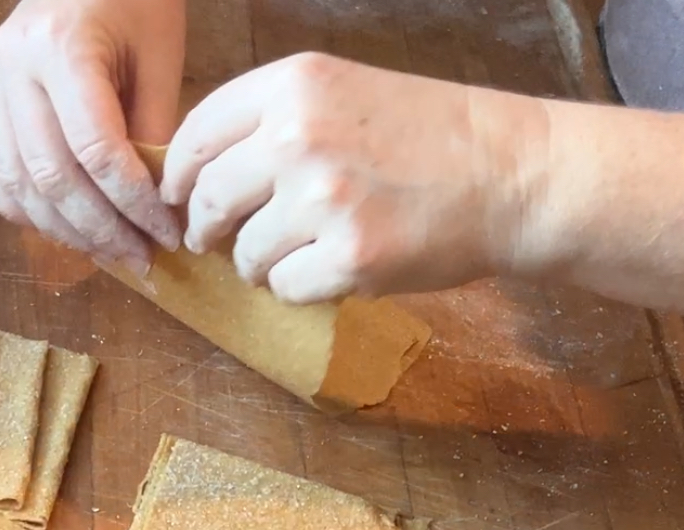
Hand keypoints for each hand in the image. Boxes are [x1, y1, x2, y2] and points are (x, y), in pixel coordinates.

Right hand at [0, 0, 186, 269]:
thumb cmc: (132, 3)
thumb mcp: (158, 57)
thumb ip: (154, 131)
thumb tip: (157, 212)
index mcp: (61, 46)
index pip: (96, 150)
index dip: (134, 204)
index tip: (166, 235)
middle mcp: (12, 66)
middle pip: (53, 176)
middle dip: (102, 230)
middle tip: (141, 258)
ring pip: (19, 185)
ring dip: (67, 232)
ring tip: (110, 253)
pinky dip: (29, 213)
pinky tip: (66, 230)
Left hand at [161, 52, 548, 301]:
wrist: (507, 175)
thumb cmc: (428, 138)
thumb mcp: (345, 95)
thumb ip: (274, 124)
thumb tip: (202, 176)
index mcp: (294, 85)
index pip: (199, 134)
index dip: (177, 177)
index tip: (176, 199)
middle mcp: (299, 137)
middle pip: (209, 200)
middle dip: (206, 229)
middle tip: (216, 243)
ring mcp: (324, 200)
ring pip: (246, 254)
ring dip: (260, 265)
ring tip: (296, 255)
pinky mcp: (350, 257)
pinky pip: (287, 289)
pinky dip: (301, 289)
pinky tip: (332, 270)